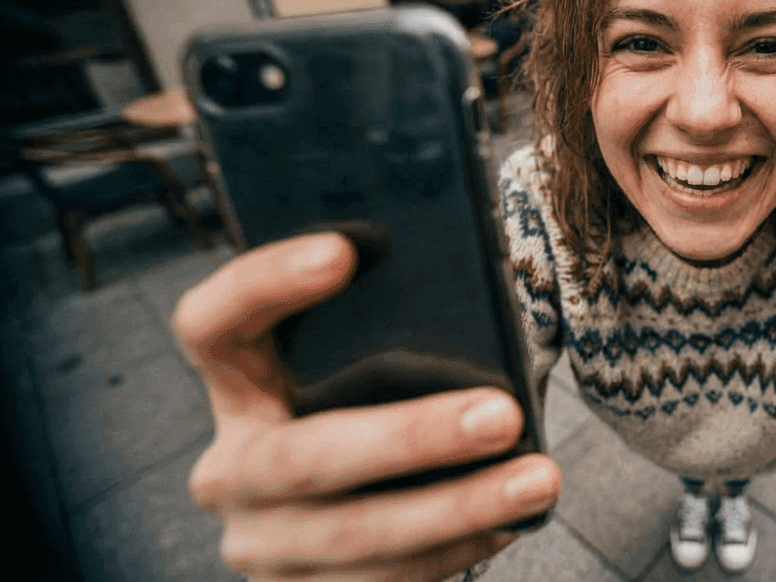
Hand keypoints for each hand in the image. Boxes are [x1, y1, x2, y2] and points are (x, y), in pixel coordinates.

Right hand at [172, 233, 560, 581]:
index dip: (264, 283)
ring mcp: (262, 542)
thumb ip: (392, 335)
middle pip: (303, 456)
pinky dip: (459, 547)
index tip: (345, 250)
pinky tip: (514, 518)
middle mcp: (231, 467)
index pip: (212, 323)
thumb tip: (484, 293)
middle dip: (411, 438)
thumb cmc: (384, 408)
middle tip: (503, 414)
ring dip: (460, 506)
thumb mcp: (370, 368)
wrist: (357, 530)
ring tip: (539, 478)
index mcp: (237, 384)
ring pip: (357, 533)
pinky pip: (385, 579)